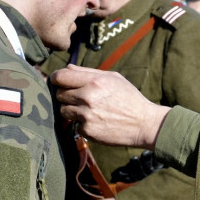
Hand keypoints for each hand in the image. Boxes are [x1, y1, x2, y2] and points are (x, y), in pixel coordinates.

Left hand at [51, 65, 169, 148]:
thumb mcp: (113, 78)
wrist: (143, 124)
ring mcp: (86, 115)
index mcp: (94, 81)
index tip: (57, 81)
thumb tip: (67, 68)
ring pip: (63, 110)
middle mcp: (88, 97)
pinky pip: (75, 125)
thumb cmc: (129, 98)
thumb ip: (88, 72)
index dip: (56, 78)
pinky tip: (97, 121)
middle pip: (59, 94)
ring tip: (88, 110)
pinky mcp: (87, 130)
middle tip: (78, 97)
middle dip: (66, 95)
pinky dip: (82, 124)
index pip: (61, 76)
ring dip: (71, 110)